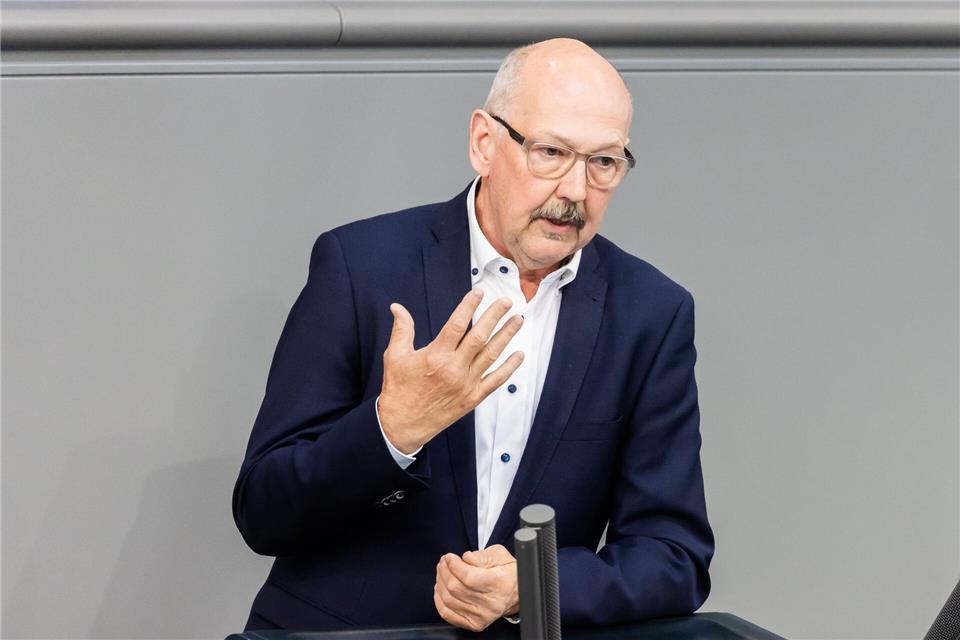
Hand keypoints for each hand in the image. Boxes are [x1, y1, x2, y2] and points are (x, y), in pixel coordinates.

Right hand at [378, 290, 523, 452]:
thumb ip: (401, 329)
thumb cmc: (398, 389)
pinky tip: (519, 355)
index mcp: (435, 355)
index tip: (478, 292)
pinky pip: (495, 381)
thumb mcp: (396, 356)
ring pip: (491, 355)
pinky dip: (509, 368)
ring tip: (517, 320)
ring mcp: (466, 384)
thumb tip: (397, 307)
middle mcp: (454, 368)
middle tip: (506, 301)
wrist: (402, 424)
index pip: (456, 324)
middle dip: (494, 316)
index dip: (468, 306)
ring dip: (506, 336)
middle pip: (479, 336)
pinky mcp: (472, 398)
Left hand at [434, 545, 519, 630]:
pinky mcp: (474, 623)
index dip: (454, 566)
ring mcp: (482, 616)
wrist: (517, 593)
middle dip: (444, 571)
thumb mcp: (499, 555)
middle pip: (456, 588)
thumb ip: (481, 555)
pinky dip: (439, 600)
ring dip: (440, 582)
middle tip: (444, 562)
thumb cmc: (507, 572)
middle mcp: (491, 604)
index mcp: (499, 584)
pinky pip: (448, 614)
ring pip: (449, 600)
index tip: (449, 557)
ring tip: (442, 571)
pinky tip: (441, 588)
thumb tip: (465, 558)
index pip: (469, 577)